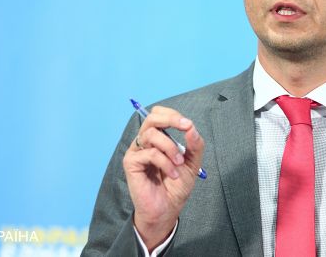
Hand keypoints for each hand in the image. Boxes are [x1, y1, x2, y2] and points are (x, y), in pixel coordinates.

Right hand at [123, 105, 204, 249]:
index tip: (188, 124)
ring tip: (179, 163)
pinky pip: (149, 153)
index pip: (159, 115)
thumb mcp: (192, 163)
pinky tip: (172, 174)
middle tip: (186, 126)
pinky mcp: (131, 163)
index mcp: (158, 138)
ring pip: (150, 134)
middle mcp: (145, 142)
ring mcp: (136, 152)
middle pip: (151, 118)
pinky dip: (165, 162)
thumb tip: (191, 127)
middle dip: (170, 119)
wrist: (167, 209)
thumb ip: (194, 145)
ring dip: (170, 147)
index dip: (173, 115)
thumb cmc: (176, 186)